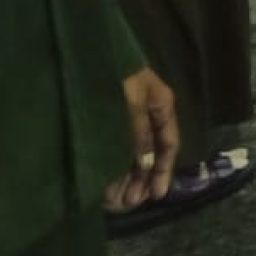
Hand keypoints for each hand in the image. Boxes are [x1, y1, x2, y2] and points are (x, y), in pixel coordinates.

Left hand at [104, 66, 178, 211]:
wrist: (85, 54)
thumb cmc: (114, 75)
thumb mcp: (131, 104)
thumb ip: (138, 136)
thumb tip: (144, 165)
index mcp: (160, 104)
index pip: (169, 142)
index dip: (165, 169)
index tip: (157, 194)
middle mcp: (146, 114)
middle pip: (151, 151)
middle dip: (143, 178)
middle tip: (131, 202)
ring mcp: (127, 117)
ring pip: (131, 153)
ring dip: (126, 176)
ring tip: (116, 199)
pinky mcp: (107, 121)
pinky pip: (114, 148)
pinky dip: (112, 166)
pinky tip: (104, 183)